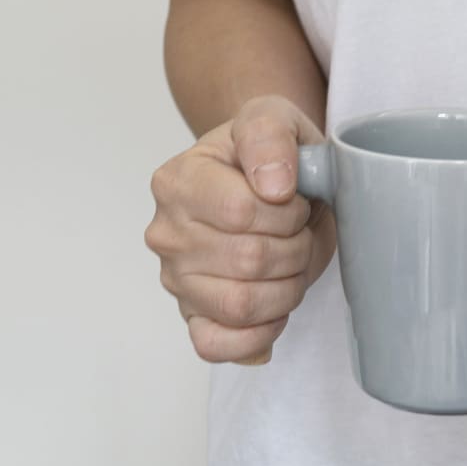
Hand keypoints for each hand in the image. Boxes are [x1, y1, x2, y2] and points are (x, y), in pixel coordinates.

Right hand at [145, 96, 336, 363]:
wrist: (269, 184)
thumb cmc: (269, 157)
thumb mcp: (273, 119)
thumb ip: (269, 135)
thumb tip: (272, 186)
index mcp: (177, 181)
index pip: (241, 212)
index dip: (286, 212)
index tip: (294, 199)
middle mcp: (166, 234)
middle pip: (249, 261)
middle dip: (296, 249)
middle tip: (300, 233)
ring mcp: (176, 281)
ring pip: (242, 307)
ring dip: (287, 290)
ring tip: (291, 264)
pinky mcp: (192, 318)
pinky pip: (217, 347)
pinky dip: (258, 336)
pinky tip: (275, 309)